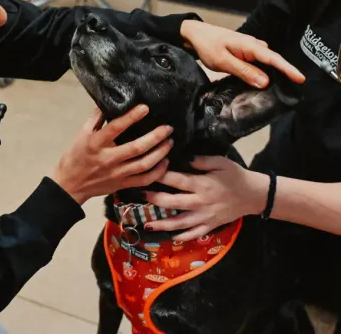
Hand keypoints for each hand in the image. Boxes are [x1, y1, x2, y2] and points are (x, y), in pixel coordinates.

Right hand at [52, 105, 172, 204]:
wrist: (69, 185)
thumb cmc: (75, 156)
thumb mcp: (81, 134)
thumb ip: (95, 118)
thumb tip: (108, 101)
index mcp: (96, 143)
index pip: (116, 128)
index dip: (132, 117)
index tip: (145, 107)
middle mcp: (108, 158)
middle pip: (137, 148)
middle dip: (156, 136)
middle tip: (168, 128)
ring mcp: (117, 174)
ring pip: (144, 164)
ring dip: (160, 152)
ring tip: (169, 142)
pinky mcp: (122, 185)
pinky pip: (144, 179)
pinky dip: (158, 171)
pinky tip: (165, 162)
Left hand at [142, 156, 268, 240]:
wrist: (254, 195)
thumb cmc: (235, 176)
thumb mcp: (221, 162)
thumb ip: (201, 160)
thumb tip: (184, 158)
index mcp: (202, 184)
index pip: (177, 180)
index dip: (161, 175)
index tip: (148, 171)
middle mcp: (200, 202)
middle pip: (173, 203)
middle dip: (155, 199)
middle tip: (141, 195)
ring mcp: (204, 217)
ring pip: (180, 222)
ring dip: (162, 223)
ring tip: (147, 223)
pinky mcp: (210, 225)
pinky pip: (194, 233)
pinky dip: (182, 237)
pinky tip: (171, 238)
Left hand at [180, 20, 304, 87]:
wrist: (195, 35)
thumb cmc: (207, 46)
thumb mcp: (223, 61)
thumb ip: (243, 71)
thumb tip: (265, 82)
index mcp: (250, 46)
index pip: (273, 59)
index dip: (288, 69)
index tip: (300, 79)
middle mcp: (254, 45)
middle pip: (273, 61)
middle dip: (284, 74)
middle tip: (292, 90)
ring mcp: (250, 48)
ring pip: (266, 63)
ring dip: (272, 74)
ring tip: (280, 89)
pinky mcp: (245, 52)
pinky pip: (258, 63)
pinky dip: (262, 72)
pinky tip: (261, 82)